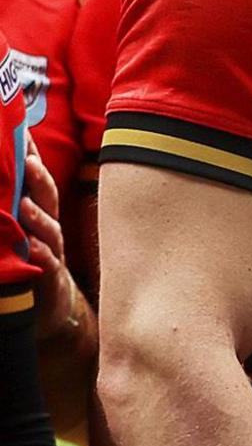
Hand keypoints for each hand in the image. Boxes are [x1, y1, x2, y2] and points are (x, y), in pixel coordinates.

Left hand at [19, 149, 86, 347]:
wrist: (47, 311)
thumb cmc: (27, 265)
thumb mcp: (17, 234)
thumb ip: (10, 208)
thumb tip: (1, 184)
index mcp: (38, 215)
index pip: (36, 182)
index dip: (31, 158)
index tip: (21, 134)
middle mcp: (48, 231)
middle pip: (48, 200)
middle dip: (39, 180)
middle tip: (27, 161)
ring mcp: (52, 254)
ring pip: (50, 231)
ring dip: (39, 217)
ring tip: (25, 204)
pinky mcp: (51, 281)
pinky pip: (48, 267)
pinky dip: (43, 257)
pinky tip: (35, 250)